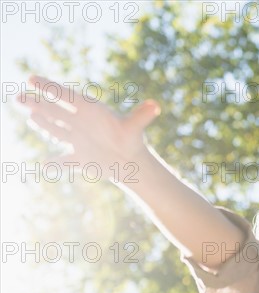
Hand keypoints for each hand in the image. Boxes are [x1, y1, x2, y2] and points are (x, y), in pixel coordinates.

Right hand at [18, 75, 160, 174]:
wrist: (131, 160)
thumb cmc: (132, 139)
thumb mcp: (135, 128)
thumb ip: (142, 116)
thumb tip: (156, 106)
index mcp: (90, 110)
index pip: (66, 96)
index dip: (49, 88)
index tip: (32, 79)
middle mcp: (80, 122)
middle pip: (55, 110)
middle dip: (37, 103)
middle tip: (19, 96)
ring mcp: (77, 139)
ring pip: (55, 129)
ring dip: (43, 124)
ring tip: (31, 115)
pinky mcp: (79, 158)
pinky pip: (64, 162)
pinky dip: (56, 165)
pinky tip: (45, 165)